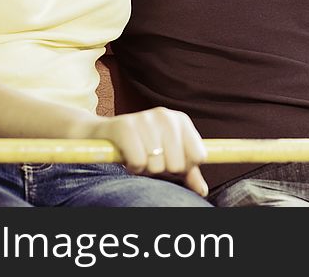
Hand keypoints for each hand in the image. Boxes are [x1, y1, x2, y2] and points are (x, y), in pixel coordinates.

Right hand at [87, 107, 208, 196]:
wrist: (106, 132)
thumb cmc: (143, 145)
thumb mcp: (168, 156)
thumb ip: (188, 172)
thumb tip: (202, 190)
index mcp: (181, 120)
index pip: (199, 156)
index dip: (185, 167)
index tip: (172, 162)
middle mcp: (166, 116)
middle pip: (178, 164)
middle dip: (162, 169)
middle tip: (151, 159)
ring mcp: (145, 119)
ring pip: (157, 165)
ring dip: (146, 169)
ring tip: (138, 156)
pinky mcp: (125, 126)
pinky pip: (139, 162)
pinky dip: (133, 167)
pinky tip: (128, 158)